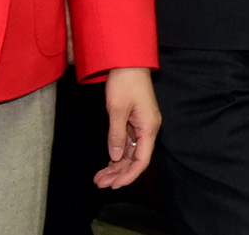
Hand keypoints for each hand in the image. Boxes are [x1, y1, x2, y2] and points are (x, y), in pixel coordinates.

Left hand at [94, 68, 159, 188]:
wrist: (129, 62)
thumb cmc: (125, 82)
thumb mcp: (117, 109)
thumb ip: (117, 135)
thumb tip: (116, 157)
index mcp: (148, 127)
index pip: (141, 160)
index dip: (129, 175)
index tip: (114, 186)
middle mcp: (148, 129)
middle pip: (136, 159)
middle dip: (119, 173)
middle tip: (100, 183)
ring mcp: (141, 126)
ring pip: (131, 153)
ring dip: (116, 166)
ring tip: (100, 177)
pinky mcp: (135, 122)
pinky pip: (128, 144)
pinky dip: (118, 155)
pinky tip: (108, 164)